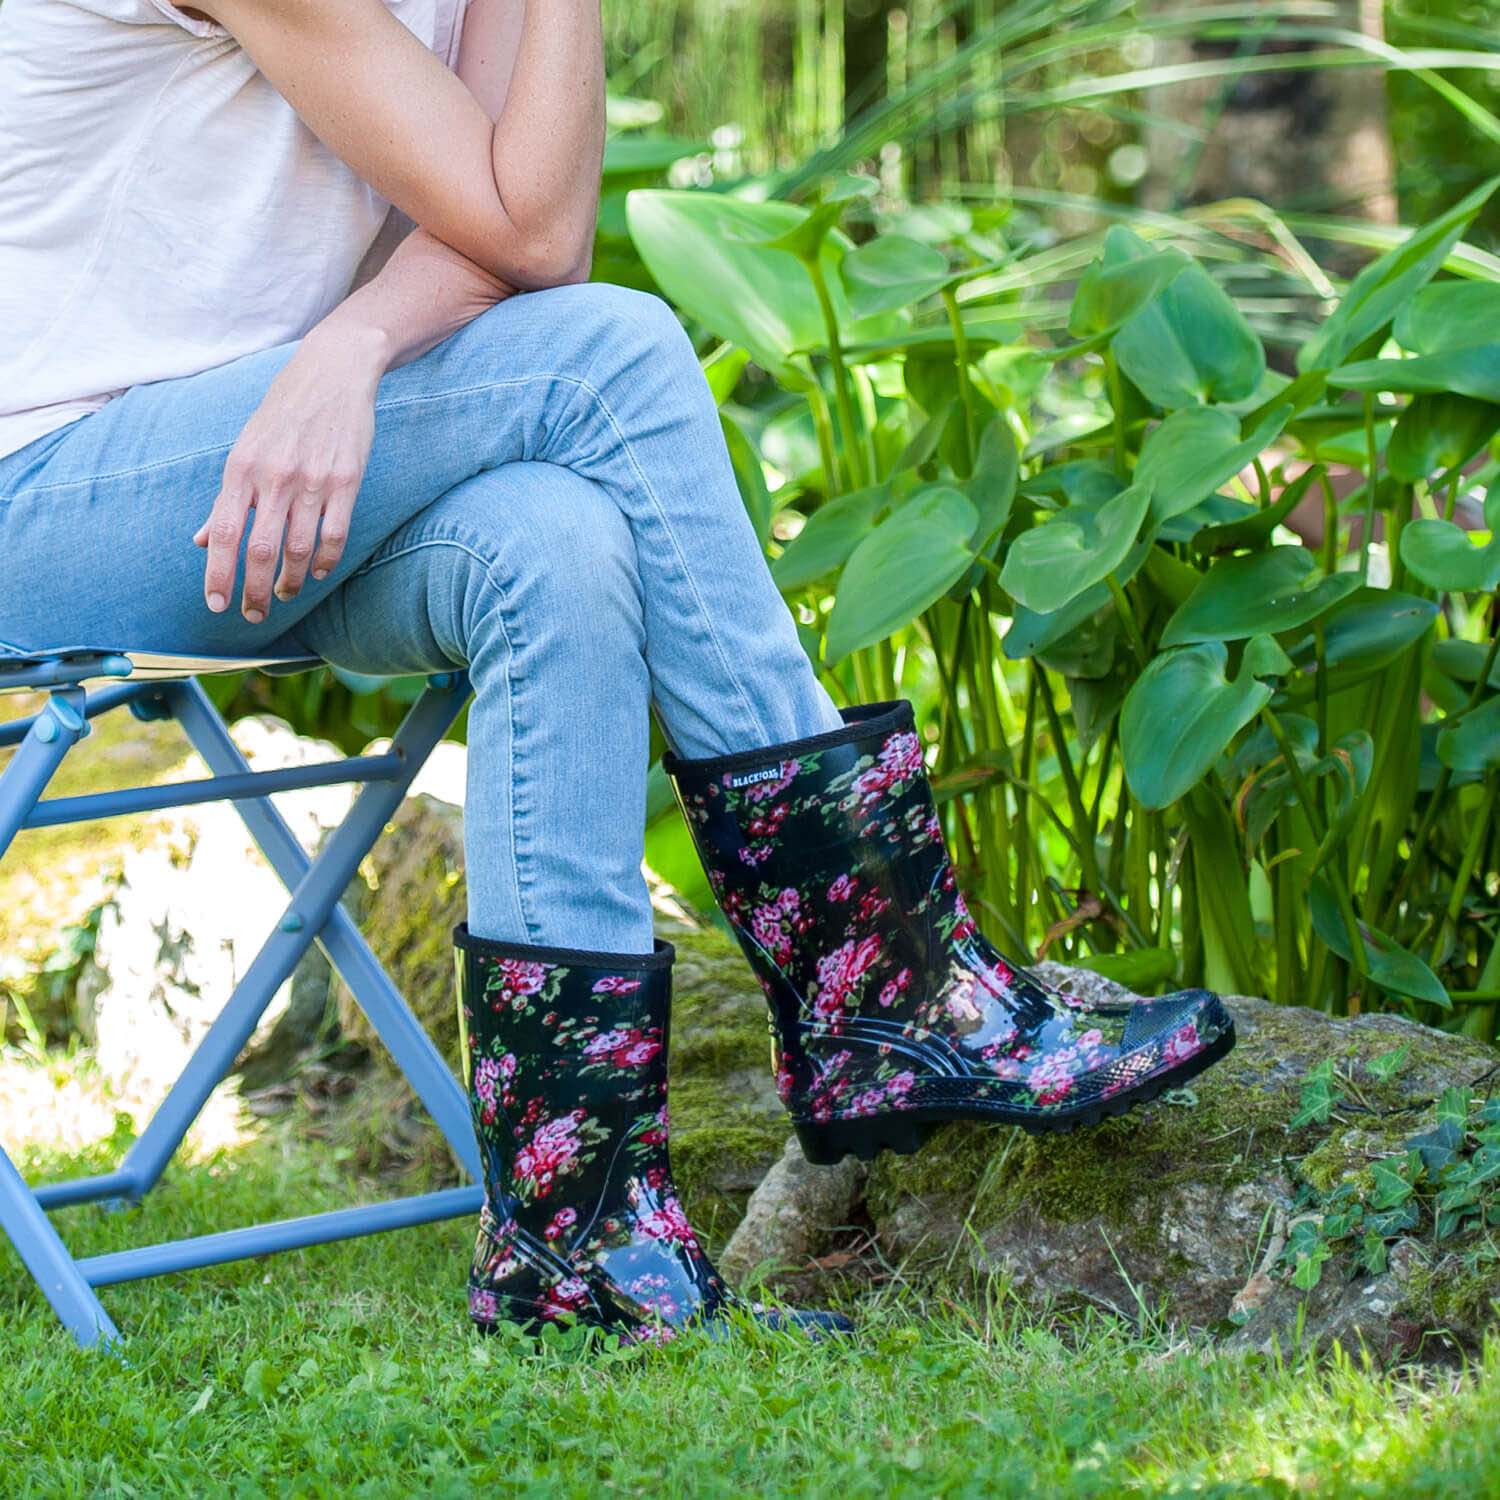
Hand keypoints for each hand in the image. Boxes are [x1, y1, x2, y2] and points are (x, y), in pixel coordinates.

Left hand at [193, 327, 386, 621]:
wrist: (333, 372)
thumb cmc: (284, 412)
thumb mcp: (245, 448)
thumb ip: (226, 498)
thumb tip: (202, 541)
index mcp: (241, 468)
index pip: (224, 532)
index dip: (219, 574)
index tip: (216, 603)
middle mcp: (274, 477)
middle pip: (261, 550)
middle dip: (254, 590)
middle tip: (252, 615)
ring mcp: (312, 480)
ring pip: (298, 549)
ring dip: (289, 581)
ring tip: (283, 595)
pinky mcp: (346, 481)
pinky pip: (334, 535)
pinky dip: (323, 562)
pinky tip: (314, 573)